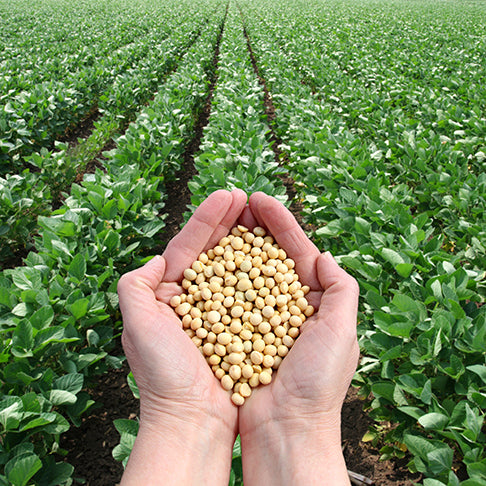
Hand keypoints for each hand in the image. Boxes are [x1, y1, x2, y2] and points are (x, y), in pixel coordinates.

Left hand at [117, 189, 247, 484]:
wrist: (193, 421)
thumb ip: (135, 286)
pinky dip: (261, 272)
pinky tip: (273, 254)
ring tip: (261, 215)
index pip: (188, 247)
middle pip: (213, 252)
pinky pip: (252, 293)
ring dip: (247, 240)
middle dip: (229, 222)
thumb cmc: (163, 376)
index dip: (207, 219)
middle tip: (247, 197)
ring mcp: (220, 312)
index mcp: (168, 295)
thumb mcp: (137, 326)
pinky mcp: (241, 327)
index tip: (228, 195)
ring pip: (234, 267)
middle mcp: (194, 300)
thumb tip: (156, 259)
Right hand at [238, 192, 359, 484]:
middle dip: (255, 226)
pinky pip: (226, 298)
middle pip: (269, 255)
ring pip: (245, 272)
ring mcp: (259, 317)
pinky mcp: (236, 331)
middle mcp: (286, 306)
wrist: (285, 430)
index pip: (297, 251)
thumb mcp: (342, 331)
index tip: (260, 199)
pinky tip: (208, 257)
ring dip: (235, 244)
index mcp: (315, 302)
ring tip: (222, 218)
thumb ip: (341, 289)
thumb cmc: (317, 384)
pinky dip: (218, 276)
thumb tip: (324, 254)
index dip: (280, 223)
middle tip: (238, 200)